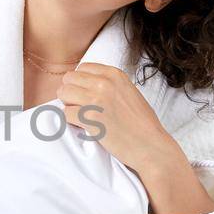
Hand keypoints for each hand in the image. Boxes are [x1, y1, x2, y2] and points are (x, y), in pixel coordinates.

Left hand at [57, 63, 174, 174]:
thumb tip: (87, 84)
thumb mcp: (129, 92)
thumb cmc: (142, 123)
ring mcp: (95, 99)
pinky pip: (65, 113)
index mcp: (114, 74)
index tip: (87, 95)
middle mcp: (104, 83)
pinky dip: (72, 122)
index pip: (82, 68)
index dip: (81, 82)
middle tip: (82, 107)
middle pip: (68, 79)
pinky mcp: (89, 117)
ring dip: (69, 106)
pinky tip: (84, 127)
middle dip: (71, 93)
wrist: (150, 145)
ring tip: (82, 116)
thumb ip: (109, 84)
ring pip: (63, 93)